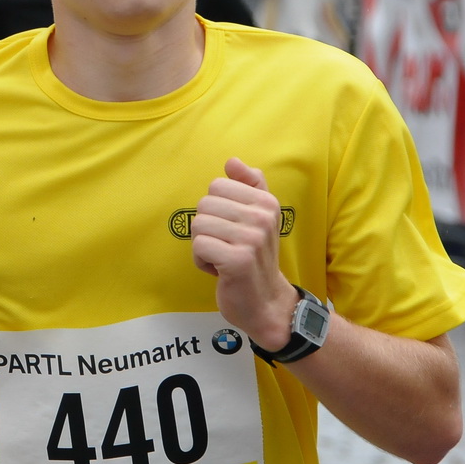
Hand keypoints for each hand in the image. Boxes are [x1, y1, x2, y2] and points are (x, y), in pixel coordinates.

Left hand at [190, 158, 295, 351]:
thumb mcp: (259, 217)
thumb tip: (232, 161)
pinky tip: (219, 271)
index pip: (217, 186)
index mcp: (266, 201)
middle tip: (226, 246)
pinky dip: (202, 261)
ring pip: (198, 224)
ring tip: (223, 257)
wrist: (266, 302)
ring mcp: (251, 239)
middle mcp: (262, 217)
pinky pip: (198, 246)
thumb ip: (249, 185)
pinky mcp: (237, 260)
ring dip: (203, 246)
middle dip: (207, 228)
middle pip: (204, 204)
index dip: (216, 210)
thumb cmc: (255, 257)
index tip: (232, 229)